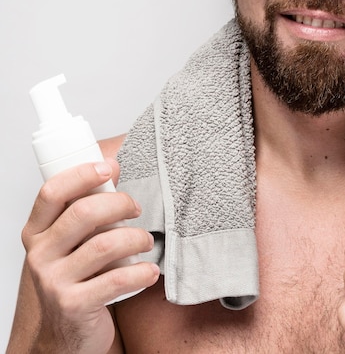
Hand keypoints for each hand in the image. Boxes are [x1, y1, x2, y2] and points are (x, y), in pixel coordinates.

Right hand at [21, 160, 158, 352]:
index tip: (109, 168)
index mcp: (37, 232)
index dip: (82, 174)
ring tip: (146, 242)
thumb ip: (84, 210)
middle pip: (84, 213)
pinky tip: (150, 271)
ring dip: (136, 238)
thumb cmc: (74, 277)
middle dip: (121, 204)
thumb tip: (113, 165)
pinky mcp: (74, 305)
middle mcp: (40, 255)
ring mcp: (54, 282)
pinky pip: (117, 280)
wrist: (64, 334)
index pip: (52, 192)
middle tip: (136, 210)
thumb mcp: (70, 243)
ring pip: (105, 244)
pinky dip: (142, 272)